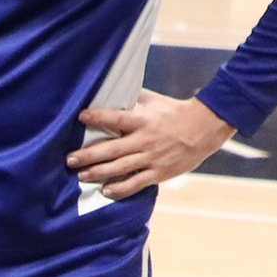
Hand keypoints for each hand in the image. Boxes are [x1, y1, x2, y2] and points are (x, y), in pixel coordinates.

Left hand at [66, 89, 233, 198]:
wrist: (206, 129)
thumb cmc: (178, 113)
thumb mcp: (156, 101)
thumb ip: (136, 96)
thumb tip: (118, 86)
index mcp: (143, 121)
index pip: (116, 118)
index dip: (97, 117)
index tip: (81, 116)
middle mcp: (145, 141)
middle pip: (111, 150)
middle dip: (88, 155)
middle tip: (70, 160)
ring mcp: (152, 158)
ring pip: (119, 168)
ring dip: (98, 173)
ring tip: (81, 175)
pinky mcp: (159, 172)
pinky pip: (136, 183)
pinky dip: (120, 188)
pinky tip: (105, 190)